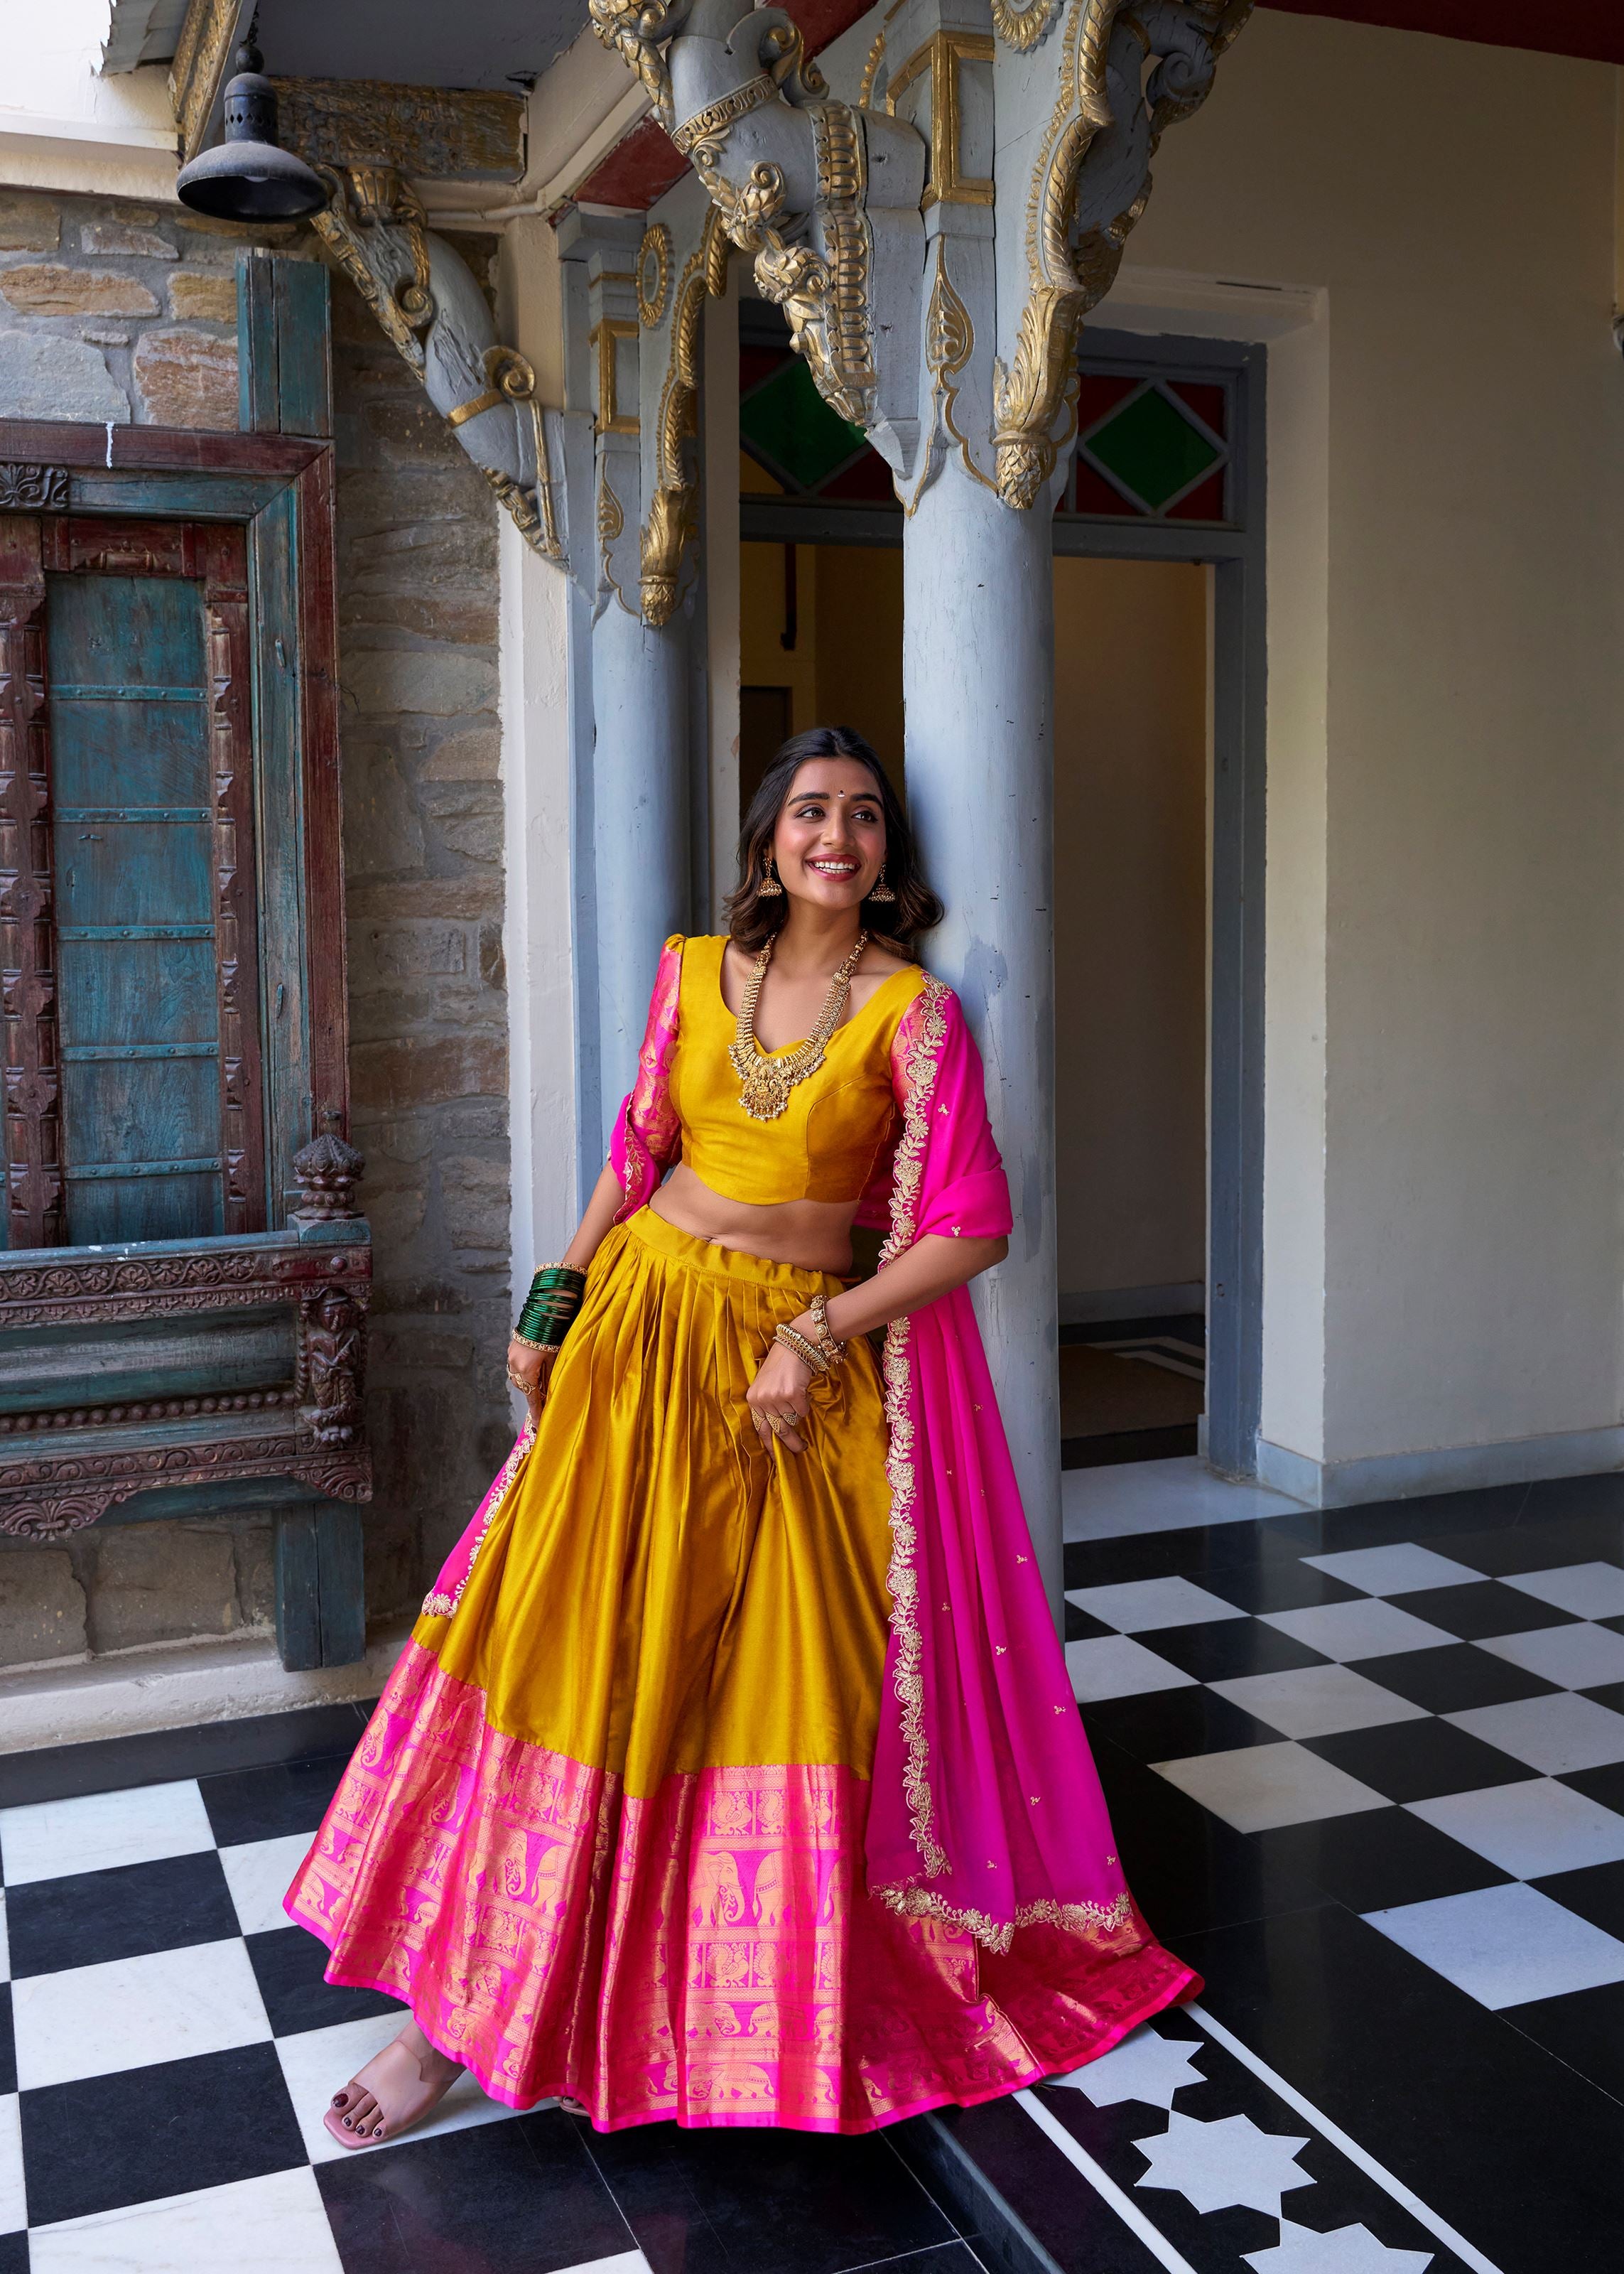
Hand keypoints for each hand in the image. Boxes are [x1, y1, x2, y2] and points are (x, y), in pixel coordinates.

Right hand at [506, 1339, 556, 1429]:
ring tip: (540, 1379)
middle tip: (544, 1397)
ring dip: (528, 1381)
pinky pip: (516, 1366)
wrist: (543, 1312)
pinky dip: (524, 1370)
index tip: (538, 1424)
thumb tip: (549, 1392)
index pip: (532, 1397)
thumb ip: (550, 1377)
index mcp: (527, 1370)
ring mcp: (511, 1357)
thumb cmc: (552, 1335)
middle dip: (533, 1393)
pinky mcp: (511, 1349)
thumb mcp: (554, 1358)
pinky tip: (534, 1366)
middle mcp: (516, 1365)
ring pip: (518, 1377)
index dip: (536, 1411)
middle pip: (524, 1388)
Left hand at [746, 1331, 814, 1454]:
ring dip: (798, 1412)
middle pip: (779, 1430)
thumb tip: (778, 1432)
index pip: (760, 1429)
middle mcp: (762, 1400)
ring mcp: (777, 1397)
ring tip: (798, 1400)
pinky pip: (803, 1410)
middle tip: (801, 1449)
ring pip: (793, 1418)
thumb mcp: (767, 1386)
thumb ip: (768, 1406)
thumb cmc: (782, 1367)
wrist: (794, 1345)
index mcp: (753, 1399)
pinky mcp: (792, 1394)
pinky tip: (802, 1390)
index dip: (769, 1446)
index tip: (777, 1459)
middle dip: (791, 1443)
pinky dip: (805, 1403)